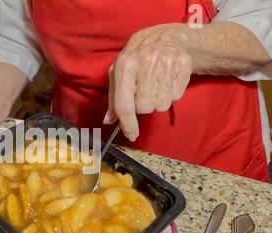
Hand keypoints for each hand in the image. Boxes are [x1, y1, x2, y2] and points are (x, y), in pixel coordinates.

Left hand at [104, 24, 192, 141]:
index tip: (131, 135)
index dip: (127, 124)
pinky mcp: (183, 65)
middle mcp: (146, 62)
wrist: (166, 37)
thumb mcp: (119, 73)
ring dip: (158, 100)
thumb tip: (109, 120)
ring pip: (161, 105)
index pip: (124, 104)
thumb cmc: (137, 58)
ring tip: (156, 84)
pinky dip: (170, 93)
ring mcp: (166, 63)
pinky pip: (176, 96)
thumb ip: (114, 98)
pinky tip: (166, 80)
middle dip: (143, 106)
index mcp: (125, 65)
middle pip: (144, 108)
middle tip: (144, 92)